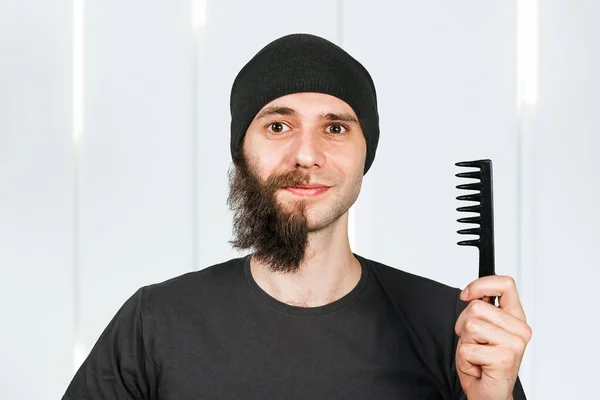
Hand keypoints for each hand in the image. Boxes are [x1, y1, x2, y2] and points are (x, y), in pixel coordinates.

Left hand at [455, 275, 531, 399]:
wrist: (489, 394)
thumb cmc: (483, 363)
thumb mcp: (481, 329)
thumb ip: (482, 310)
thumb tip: (472, 293)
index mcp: (516, 318)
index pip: (505, 284)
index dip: (480, 284)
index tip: (467, 295)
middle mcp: (520, 329)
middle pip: (476, 307)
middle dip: (463, 325)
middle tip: (474, 343)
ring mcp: (514, 344)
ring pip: (469, 326)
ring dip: (464, 343)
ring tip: (476, 355)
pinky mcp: (504, 358)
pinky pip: (467, 348)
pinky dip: (464, 360)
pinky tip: (477, 366)